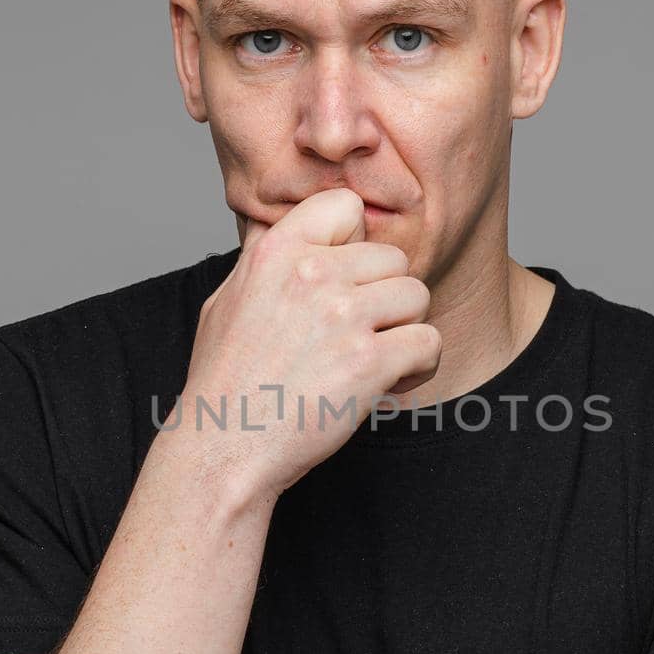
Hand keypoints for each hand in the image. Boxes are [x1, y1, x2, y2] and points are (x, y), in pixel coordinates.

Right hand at [185, 188, 441, 498]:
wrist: (224, 448)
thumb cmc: (224, 382)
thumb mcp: (228, 300)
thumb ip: (264, 259)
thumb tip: (283, 226)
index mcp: (276, 251)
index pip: (346, 205)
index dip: (355, 243)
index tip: (342, 280)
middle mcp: (311, 275)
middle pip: (393, 259)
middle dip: (385, 298)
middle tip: (358, 337)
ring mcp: (342, 316)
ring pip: (418, 296)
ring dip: (404, 331)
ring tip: (372, 361)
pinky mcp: (369, 361)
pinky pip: (430, 343)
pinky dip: (418, 367)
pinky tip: (387, 384)